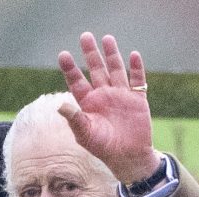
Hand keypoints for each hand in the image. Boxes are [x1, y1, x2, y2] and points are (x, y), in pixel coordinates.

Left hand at [57, 32, 159, 186]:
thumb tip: (60, 104)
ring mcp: (120, 95)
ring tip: (107, 38)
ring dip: (112, 55)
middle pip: (96, 69)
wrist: (127, 157)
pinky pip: (138, 80)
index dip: (70, 68)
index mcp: (88, 103)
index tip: (63, 55)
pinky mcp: (137, 99)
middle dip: (91, 53)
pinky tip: (134, 55)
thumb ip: (74, 119)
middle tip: (85, 36)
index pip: (76, 81)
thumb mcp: (85, 135)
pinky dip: (137, 68)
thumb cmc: (103, 148)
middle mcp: (103, 95)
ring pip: (115, 69)